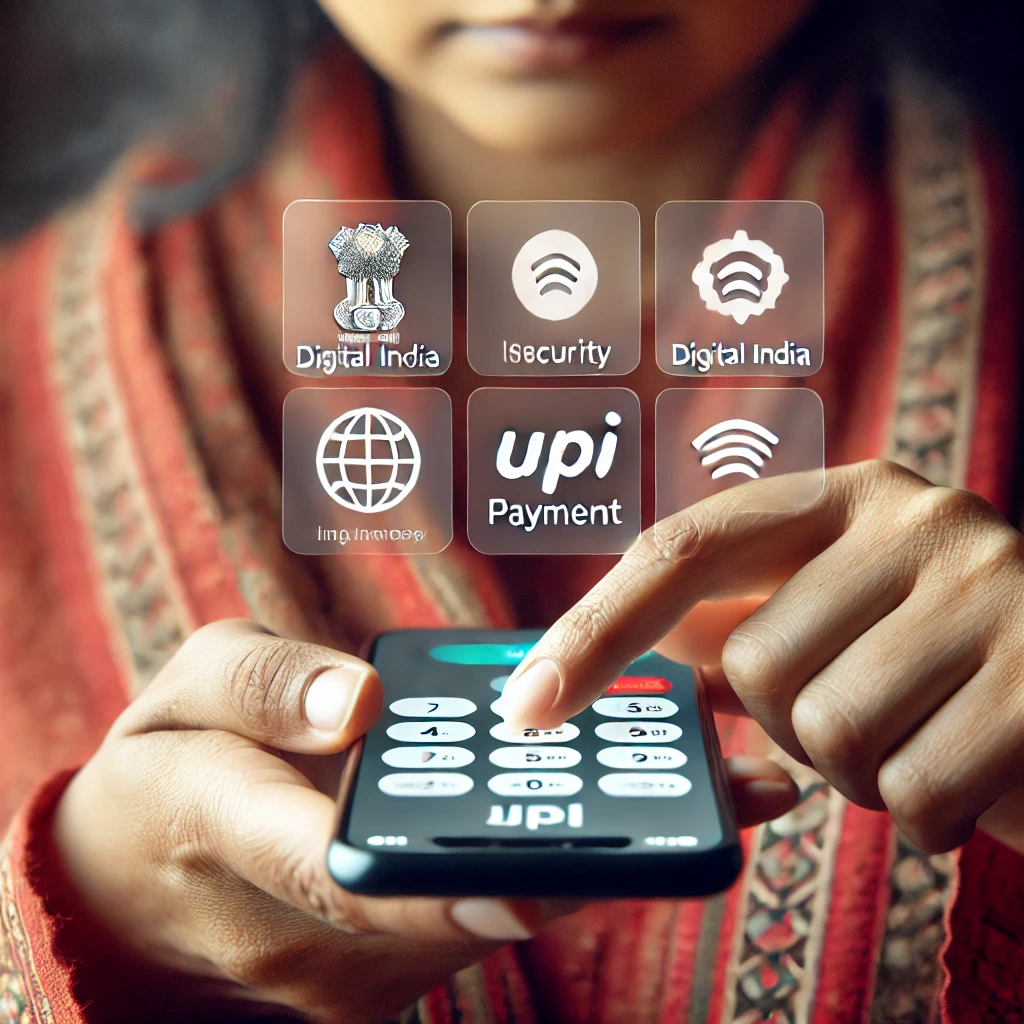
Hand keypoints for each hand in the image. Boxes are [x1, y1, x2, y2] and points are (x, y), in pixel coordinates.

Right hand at [51, 619, 796, 1022]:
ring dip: (596, 857)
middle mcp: (311, 933)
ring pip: (492, 916)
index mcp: (244, 842)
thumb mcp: (187, 690)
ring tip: (707, 786)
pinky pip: (488, 915)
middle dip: (580, 853)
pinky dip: (563, 864)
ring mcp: (357, 967)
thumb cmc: (165, 765)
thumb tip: (359, 700)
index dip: (442, 875)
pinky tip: (635, 808)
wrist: (135, 882)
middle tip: (699, 789)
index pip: (343, 875)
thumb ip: (263, 685)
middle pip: (457, 906)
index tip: (533, 867)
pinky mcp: (393, 969)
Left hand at [497, 460, 1023, 855]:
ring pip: (829, 736)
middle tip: (866, 716)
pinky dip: (922, 816)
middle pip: (752, 666)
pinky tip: (970, 776)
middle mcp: (914, 519)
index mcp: (843, 496)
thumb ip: (744, 625)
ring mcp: (988, 590)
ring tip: (922, 739)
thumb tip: (627, 658)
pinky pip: (911, 793)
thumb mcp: (843, 619)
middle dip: (791, 726)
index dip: (596, 628)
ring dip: (859, 775)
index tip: (527, 705)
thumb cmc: (945, 663)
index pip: (683, 549)